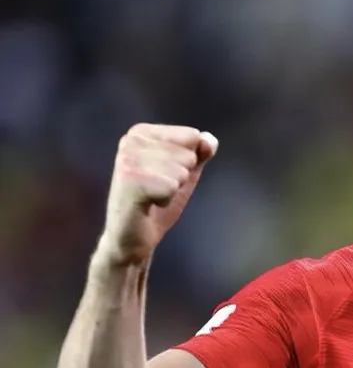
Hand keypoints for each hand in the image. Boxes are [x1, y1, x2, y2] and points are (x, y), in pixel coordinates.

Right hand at [97, 124, 217, 265]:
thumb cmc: (158, 200)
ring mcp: (127, 159)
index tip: (166, 175)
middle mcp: (130, 140)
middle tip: (158, 189)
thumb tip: (209, 140)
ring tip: (152, 196)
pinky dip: (165, 200)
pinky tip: (148, 204)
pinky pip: (171, 187)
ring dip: (172, 190)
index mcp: (142, 132)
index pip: (193, 135)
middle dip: (181, 177)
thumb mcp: (185, 172)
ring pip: (181, 171)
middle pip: (189, 155)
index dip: (189, 162)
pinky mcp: (129, 181)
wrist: (133, 236)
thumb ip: (200, 153)